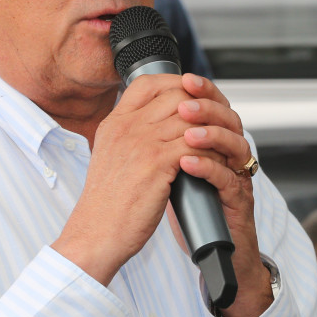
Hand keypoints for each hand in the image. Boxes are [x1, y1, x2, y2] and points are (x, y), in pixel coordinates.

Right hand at [52, 73, 197, 285]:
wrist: (96, 234)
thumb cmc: (106, 205)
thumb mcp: (110, 159)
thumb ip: (129, 138)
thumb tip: (158, 128)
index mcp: (114, 123)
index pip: (147, 83)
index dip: (174, 84)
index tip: (190, 98)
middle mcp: (126, 127)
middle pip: (175, 96)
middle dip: (202, 107)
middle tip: (214, 123)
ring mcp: (141, 142)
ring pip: (191, 120)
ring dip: (211, 131)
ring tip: (220, 145)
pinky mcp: (157, 163)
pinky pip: (196, 145)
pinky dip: (210, 152)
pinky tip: (215, 162)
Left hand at [174, 74, 272, 316]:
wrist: (212, 253)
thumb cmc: (191, 210)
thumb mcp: (172, 168)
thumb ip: (164, 142)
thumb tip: (137, 113)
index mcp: (216, 143)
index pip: (214, 106)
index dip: (203, 90)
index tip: (184, 80)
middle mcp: (231, 155)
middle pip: (230, 118)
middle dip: (208, 106)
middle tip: (185, 104)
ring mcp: (238, 178)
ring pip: (236, 145)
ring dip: (211, 135)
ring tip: (188, 133)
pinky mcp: (238, 202)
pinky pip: (228, 179)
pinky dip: (208, 168)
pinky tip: (188, 163)